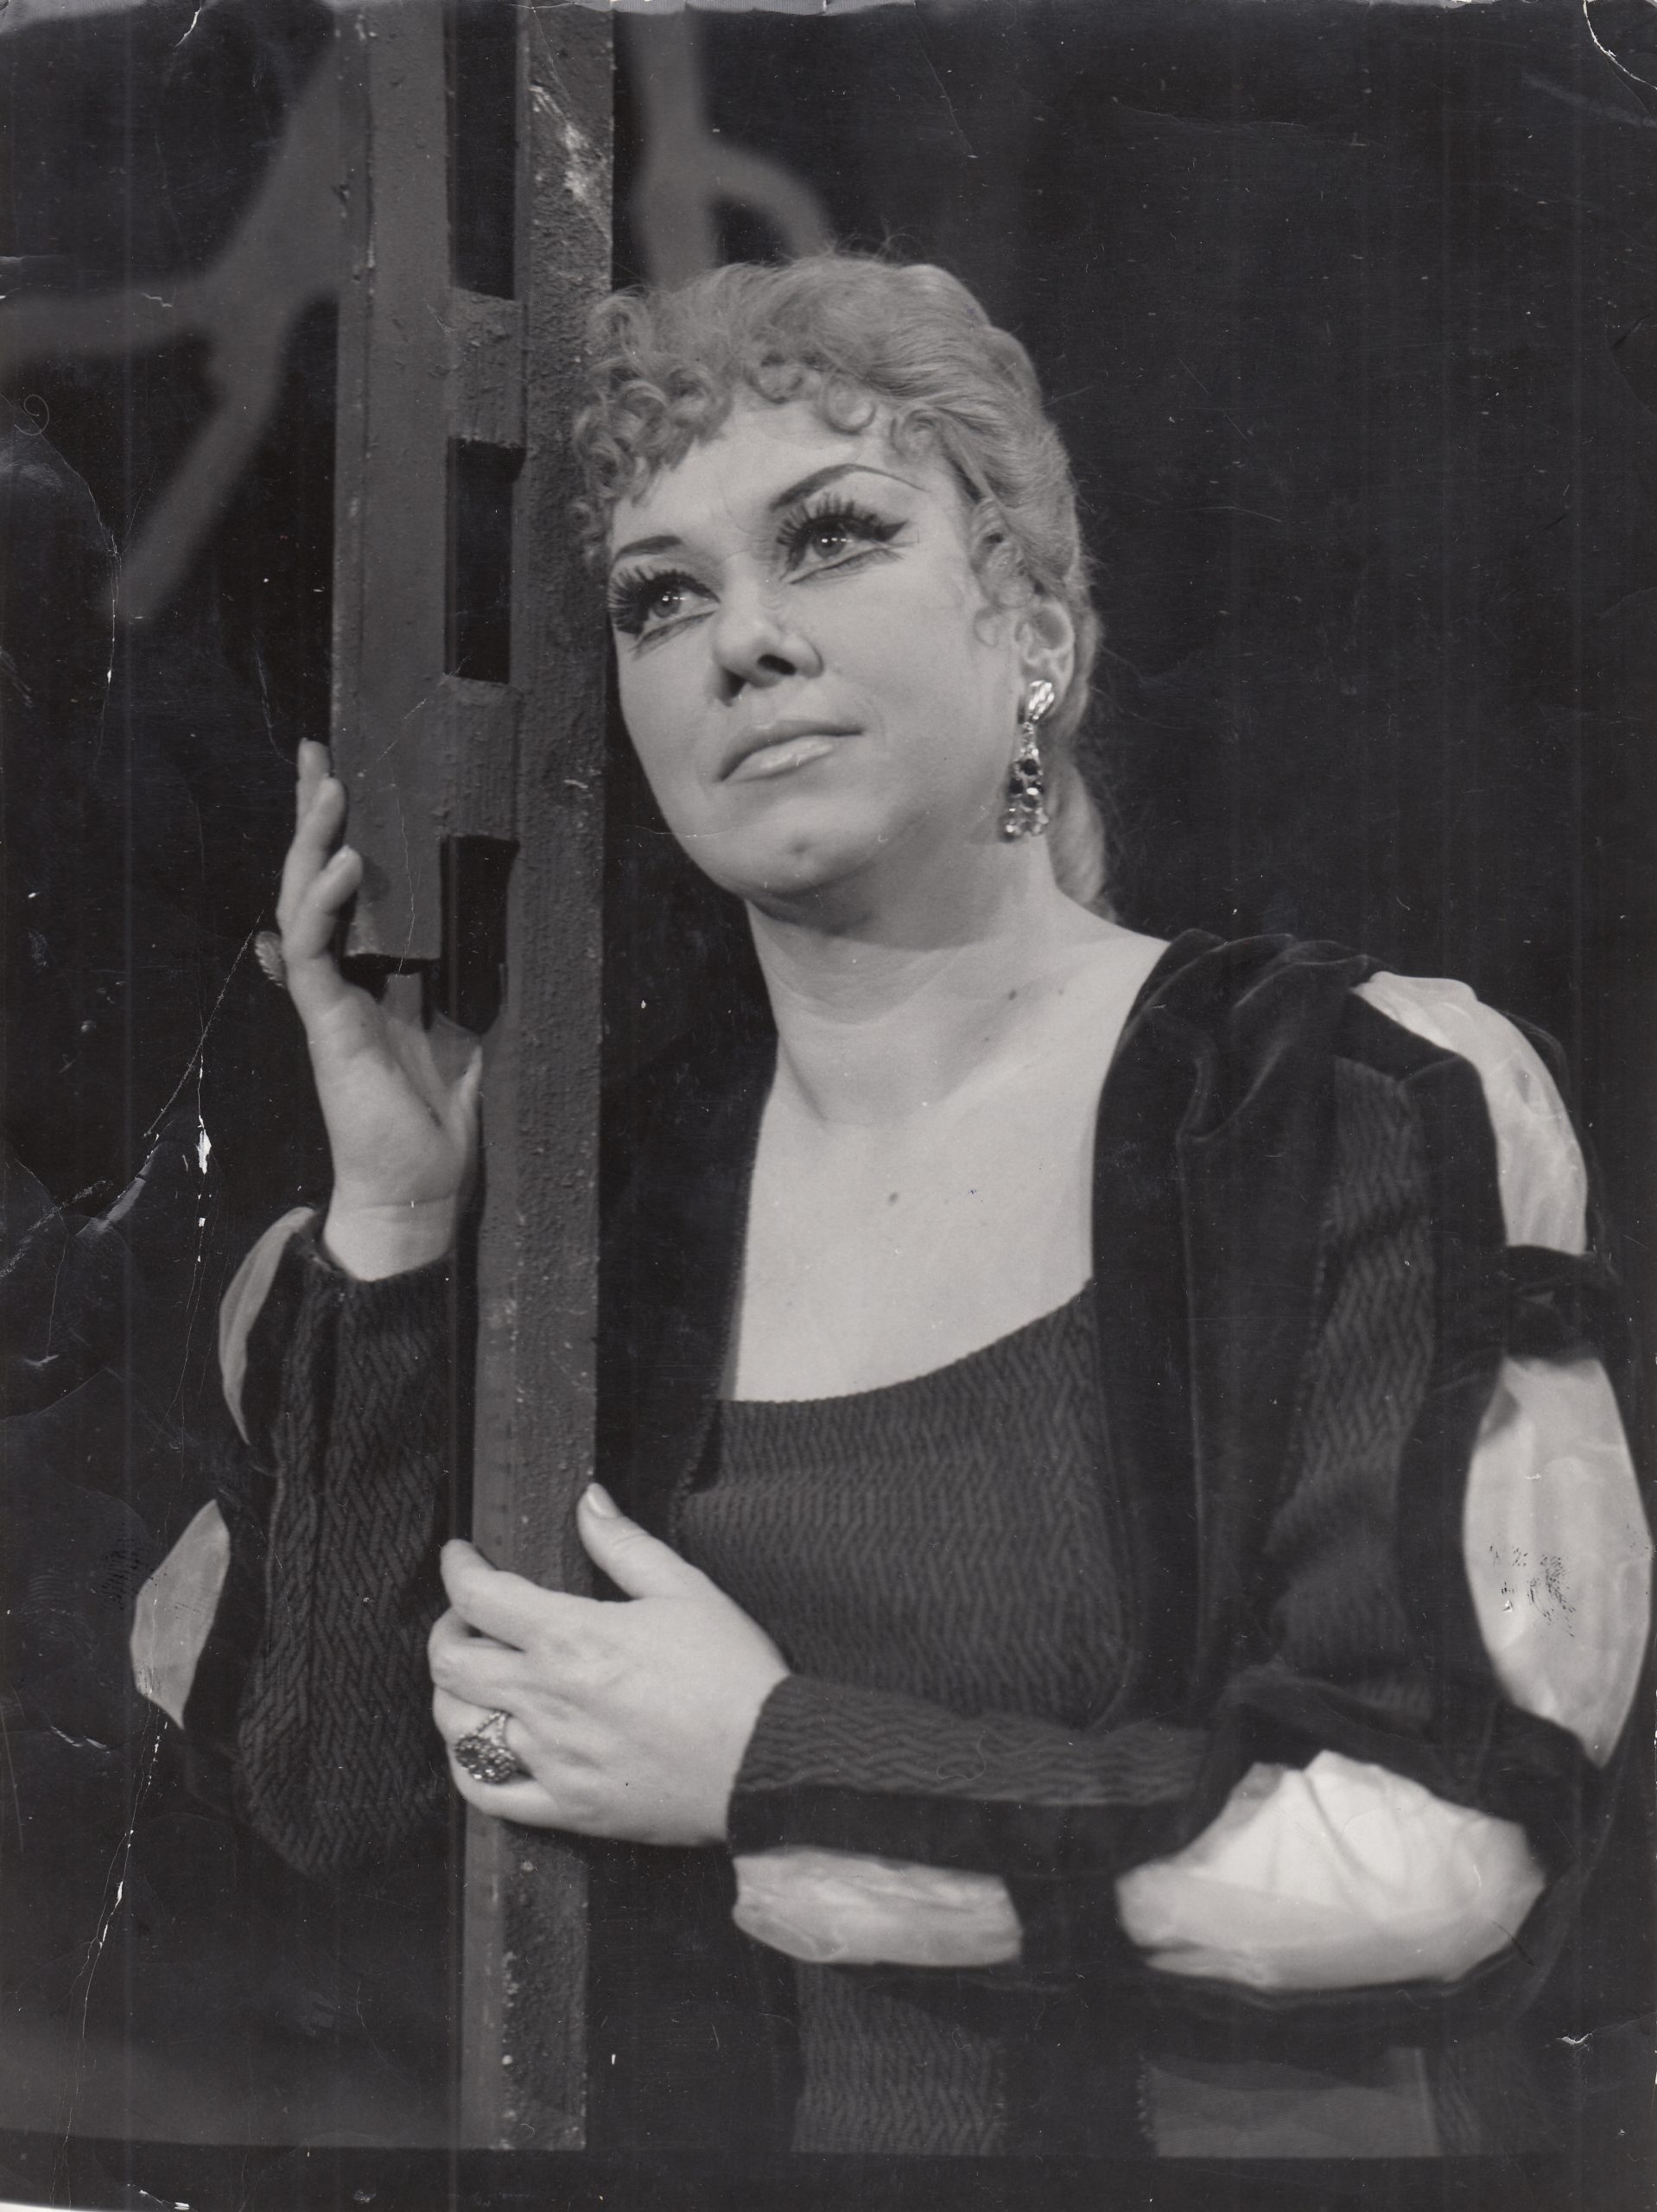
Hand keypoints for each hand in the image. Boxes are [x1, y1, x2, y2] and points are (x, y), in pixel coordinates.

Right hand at [272, 742, 481, 1278]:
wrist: (418, 1187)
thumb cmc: (437, 1121)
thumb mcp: (464, 1033)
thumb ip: (460, 986)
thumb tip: (476, 938)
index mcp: (372, 975)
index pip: (349, 891)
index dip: (342, 836)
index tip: (344, 776)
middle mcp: (341, 978)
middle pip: (312, 881)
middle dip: (311, 817)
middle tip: (315, 753)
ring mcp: (327, 998)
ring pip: (301, 903)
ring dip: (312, 843)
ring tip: (328, 787)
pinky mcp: (324, 1022)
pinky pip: (313, 951)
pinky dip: (323, 904)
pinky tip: (343, 864)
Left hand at [428, 1486, 790, 1845]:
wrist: (766, 1763)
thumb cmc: (732, 1675)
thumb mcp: (686, 1589)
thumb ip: (623, 1545)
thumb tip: (587, 1501)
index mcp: (570, 1637)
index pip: (479, 1596)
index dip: (458, 1569)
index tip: (461, 1557)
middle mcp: (546, 1698)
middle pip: (450, 1663)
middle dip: (445, 1629)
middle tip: (466, 1618)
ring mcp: (549, 1758)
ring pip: (457, 1726)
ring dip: (451, 1694)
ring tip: (475, 1678)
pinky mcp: (564, 1806)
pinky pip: (486, 1793)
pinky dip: (467, 1767)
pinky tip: (480, 1747)